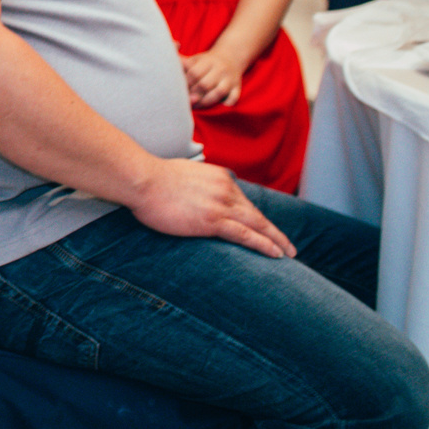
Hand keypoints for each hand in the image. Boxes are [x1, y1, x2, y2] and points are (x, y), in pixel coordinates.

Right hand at [130, 158, 293, 258]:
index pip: (242, 200)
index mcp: (218, 178)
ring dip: (276, 240)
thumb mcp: (180, 175)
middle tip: (288, 246)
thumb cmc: (150, 179)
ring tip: (288, 253)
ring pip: (258, 225)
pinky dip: (264, 245)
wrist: (141, 179)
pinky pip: (247, 235)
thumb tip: (190, 195)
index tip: (262, 227)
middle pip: (256, 213)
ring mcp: (221, 205)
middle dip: (273, 231)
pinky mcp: (213, 220)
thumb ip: (194, 185)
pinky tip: (276, 254)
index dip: (254, 217)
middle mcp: (225, 189)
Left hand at [181, 47, 245, 107]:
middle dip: (193, 95)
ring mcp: (231, 79)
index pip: (194, 73)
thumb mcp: (195, 59)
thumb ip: (182, 63)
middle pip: (204, 85)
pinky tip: (214, 107)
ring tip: (195, 106)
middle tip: (185, 101)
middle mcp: (221, 69)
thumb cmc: (206, 61)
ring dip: (205, 102)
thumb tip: (168, 64)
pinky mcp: (238, 88)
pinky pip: (233, 98)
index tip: (178, 90)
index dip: (185, 84)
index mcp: (208, 60)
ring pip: (218, 93)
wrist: (231, 57)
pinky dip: (224, 104)